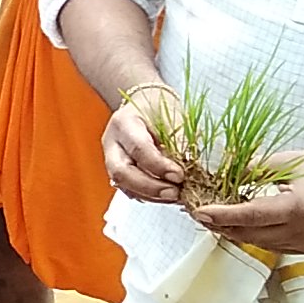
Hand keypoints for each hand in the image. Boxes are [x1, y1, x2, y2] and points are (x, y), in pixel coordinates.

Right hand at [101, 88, 184, 204]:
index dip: (159, 166)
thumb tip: (191, 169)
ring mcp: (111, 159)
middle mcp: (112, 143)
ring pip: (124, 185)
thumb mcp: (172, 117)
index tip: (180, 175)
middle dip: (150, 187)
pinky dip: (150, 196)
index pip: (138, 149)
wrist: (144, 106)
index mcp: (124, 123)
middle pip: (122, 172)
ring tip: (176, 196)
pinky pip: (130, 190)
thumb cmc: (159, 109)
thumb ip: (179, 143)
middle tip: (175, 193)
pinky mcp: (118, 172)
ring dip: (151, 195)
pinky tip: (167, 196)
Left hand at [192, 150, 303, 254]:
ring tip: (214, 217)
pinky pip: (273, 245)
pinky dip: (254, 235)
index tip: (198, 211)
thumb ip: (256, 167)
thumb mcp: (293, 161)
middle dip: (221, 225)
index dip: (220, 215)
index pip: (249, 215)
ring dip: (235, 231)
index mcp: (298, 209)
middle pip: (249, 234)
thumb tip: (224, 169)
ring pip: (259, 243)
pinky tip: (241, 223)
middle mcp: (302, 232)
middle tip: (198, 213)